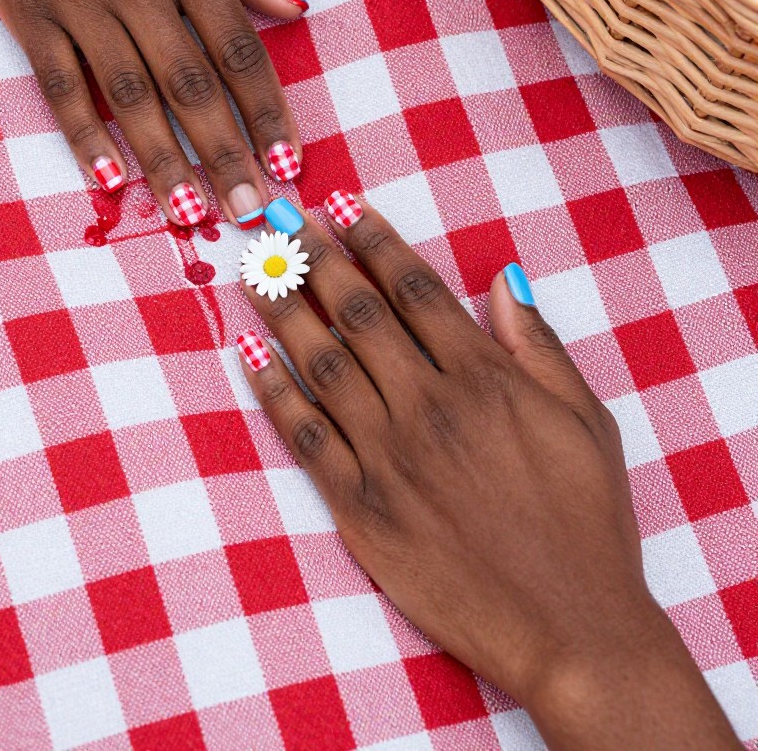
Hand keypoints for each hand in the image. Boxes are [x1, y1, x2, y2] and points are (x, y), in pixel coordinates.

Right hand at [0, 0, 305, 227]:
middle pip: (191, 85)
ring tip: (193, 214)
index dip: (267, 111)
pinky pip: (61, 84)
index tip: (290, 161)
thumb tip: (295, 10)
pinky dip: (85, 133)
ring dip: (164, 162)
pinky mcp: (27, 10)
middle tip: (252, 211)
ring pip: (130, 96)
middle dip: (226, 154)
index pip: (239, 50)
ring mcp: (78, 0)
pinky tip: (109, 179)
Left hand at [238, 198, 740, 750]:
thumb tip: (501, 278)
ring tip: (256, 269)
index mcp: (483, 377)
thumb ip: (536, 345)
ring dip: (283, 309)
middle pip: (357, 313)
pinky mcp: (361, 509)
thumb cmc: (586, 524)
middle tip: (280, 218)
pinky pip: (306, 436)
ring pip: (322, 363)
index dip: (372, 239)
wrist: (570, 629)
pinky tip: (248, 354)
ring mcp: (389, 457)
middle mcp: (428, 405)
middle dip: (315, 258)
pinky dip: (273, 392)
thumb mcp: (585, 420)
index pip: (413, 288)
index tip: (340, 205)